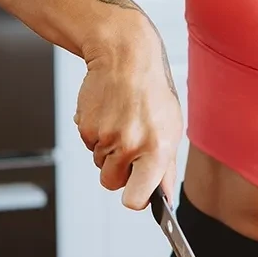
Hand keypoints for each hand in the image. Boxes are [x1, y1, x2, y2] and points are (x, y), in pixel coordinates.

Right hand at [74, 22, 181, 210]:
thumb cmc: (152, 91)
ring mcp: (106, 136)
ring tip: (121, 121)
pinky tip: (109, 113)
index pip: (136, 199)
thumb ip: (166, 165)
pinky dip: (96, 133)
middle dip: (117, 170)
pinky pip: (88, 144)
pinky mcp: (86, 125)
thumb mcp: (171, 127)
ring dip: (107, 149)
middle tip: (129, 145)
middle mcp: (130, 145)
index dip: (133, 198)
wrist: (125, 56)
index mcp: (156, 149)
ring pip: (99, 162)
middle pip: (111, 182)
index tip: (136, 192)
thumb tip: (163, 195)